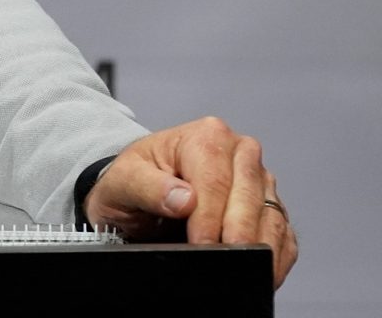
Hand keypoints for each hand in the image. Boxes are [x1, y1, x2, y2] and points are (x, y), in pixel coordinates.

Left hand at [84, 116, 296, 287]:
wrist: (140, 194)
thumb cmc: (134, 181)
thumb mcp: (123, 179)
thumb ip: (147, 186)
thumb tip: (183, 199)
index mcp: (207, 136)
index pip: (215, 180)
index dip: (209, 216)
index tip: (201, 243)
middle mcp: (240, 153)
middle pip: (250, 196)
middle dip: (238, 233)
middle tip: (227, 260)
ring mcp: (260, 181)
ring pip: (272, 215)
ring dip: (260, 246)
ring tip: (244, 270)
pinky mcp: (271, 208)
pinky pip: (284, 234)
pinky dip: (276, 255)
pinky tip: (262, 271)